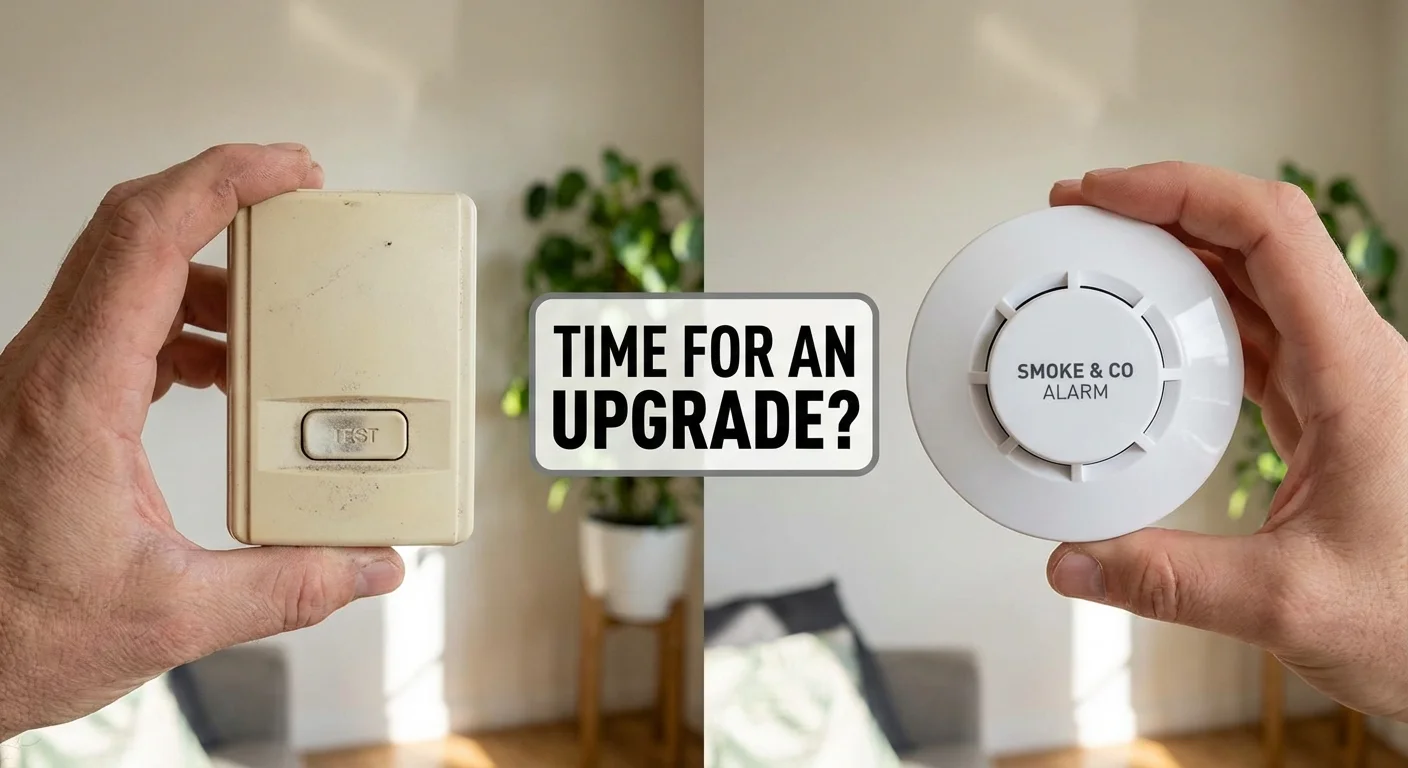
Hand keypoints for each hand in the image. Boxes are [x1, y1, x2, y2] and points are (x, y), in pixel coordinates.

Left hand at [0, 144, 404, 738]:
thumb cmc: (10, 632)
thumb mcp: (168, 615)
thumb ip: (286, 586)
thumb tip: (370, 567)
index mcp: (75, 394)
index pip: (146, 239)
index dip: (223, 182)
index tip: (291, 171)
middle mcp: (49, 367)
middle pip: (133, 229)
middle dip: (223, 198)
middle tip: (299, 203)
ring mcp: (40, 378)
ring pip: (123, 271)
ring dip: (207, 269)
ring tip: (276, 304)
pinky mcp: (44, 400)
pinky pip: (118, 322)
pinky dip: (181, 321)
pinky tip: (223, 371)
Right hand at [1045, 162, 1407, 718]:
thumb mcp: (1292, 604)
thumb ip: (1169, 581)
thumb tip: (1074, 561)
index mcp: (1356, 372)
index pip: (1271, 232)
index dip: (1182, 191)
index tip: (1106, 194)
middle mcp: (1353, 359)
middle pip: (1254, 237)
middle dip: (1161, 210)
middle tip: (1082, 216)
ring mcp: (1339, 380)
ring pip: (1252, 279)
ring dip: (1174, 255)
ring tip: (1100, 259)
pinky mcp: (1323, 408)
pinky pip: (1251, 332)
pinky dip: (1188, 314)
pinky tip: (1144, 335)